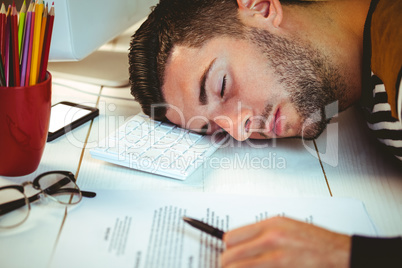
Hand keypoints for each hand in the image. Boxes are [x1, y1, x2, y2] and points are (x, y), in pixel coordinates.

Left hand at [221, 216, 350, 267]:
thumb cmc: (316, 241)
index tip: (228, 251)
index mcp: (271, 225)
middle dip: (227, 263)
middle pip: (230, 256)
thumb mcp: (286, 225)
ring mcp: (277, 260)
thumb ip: (263, 232)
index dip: (228, 247)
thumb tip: (241, 240)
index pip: (231, 237)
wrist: (339, 253)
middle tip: (229, 265)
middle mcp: (271, 240)